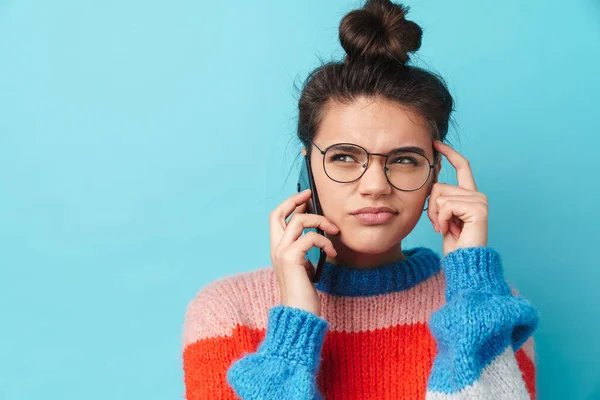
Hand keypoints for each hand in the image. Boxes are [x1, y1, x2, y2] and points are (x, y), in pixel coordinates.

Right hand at [269, 189, 338, 316]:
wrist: (299, 314)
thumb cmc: (303, 294)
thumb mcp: (304, 267)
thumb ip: (304, 251)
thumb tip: (316, 234)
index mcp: (277, 249)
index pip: (276, 218)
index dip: (289, 203)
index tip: (305, 196)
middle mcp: (276, 249)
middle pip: (278, 213)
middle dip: (295, 200)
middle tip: (311, 195)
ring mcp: (282, 253)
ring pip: (299, 220)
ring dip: (320, 221)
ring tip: (334, 231)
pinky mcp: (291, 258)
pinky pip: (311, 237)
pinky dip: (325, 241)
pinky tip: (332, 252)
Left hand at [428, 140, 487, 255]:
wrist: (464, 262)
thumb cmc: (453, 243)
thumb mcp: (442, 216)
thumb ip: (439, 198)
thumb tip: (430, 180)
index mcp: (470, 195)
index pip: (462, 166)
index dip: (449, 153)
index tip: (436, 143)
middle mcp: (477, 195)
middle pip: (439, 186)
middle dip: (431, 207)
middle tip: (441, 224)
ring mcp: (479, 201)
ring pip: (440, 196)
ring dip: (436, 215)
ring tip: (447, 228)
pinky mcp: (478, 209)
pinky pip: (446, 205)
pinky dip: (442, 219)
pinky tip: (451, 230)